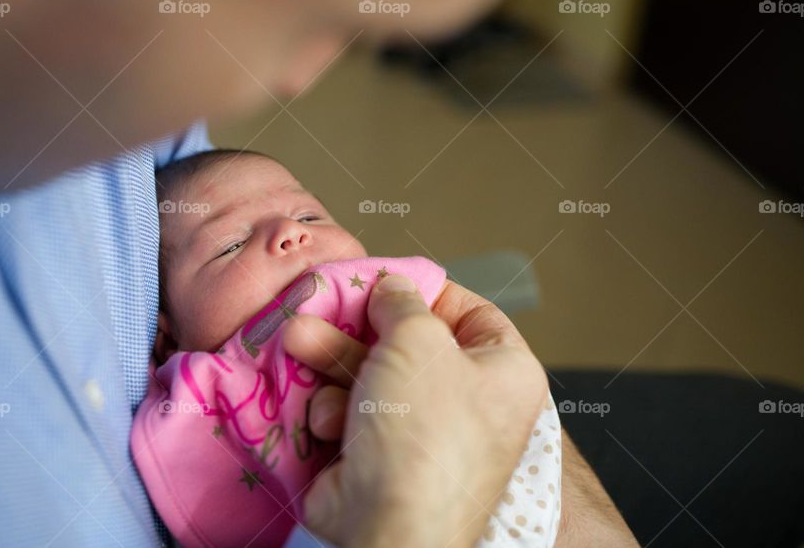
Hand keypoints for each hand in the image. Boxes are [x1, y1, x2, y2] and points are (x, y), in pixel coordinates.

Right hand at [283, 274, 548, 546]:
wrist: (388, 529)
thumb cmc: (421, 426)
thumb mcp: (415, 339)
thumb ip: (402, 301)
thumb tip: (392, 287)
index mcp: (505, 372)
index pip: (473, 312)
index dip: (427, 291)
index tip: (385, 280)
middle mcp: (472, 403)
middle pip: (412, 342)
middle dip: (358, 326)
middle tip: (321, 304)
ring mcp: (427, 434)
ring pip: (374, 375)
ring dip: (332, 361)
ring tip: (298, 341)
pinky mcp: (385, 459)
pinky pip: (357, 414)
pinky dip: (335, 411)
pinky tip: (325, 421)